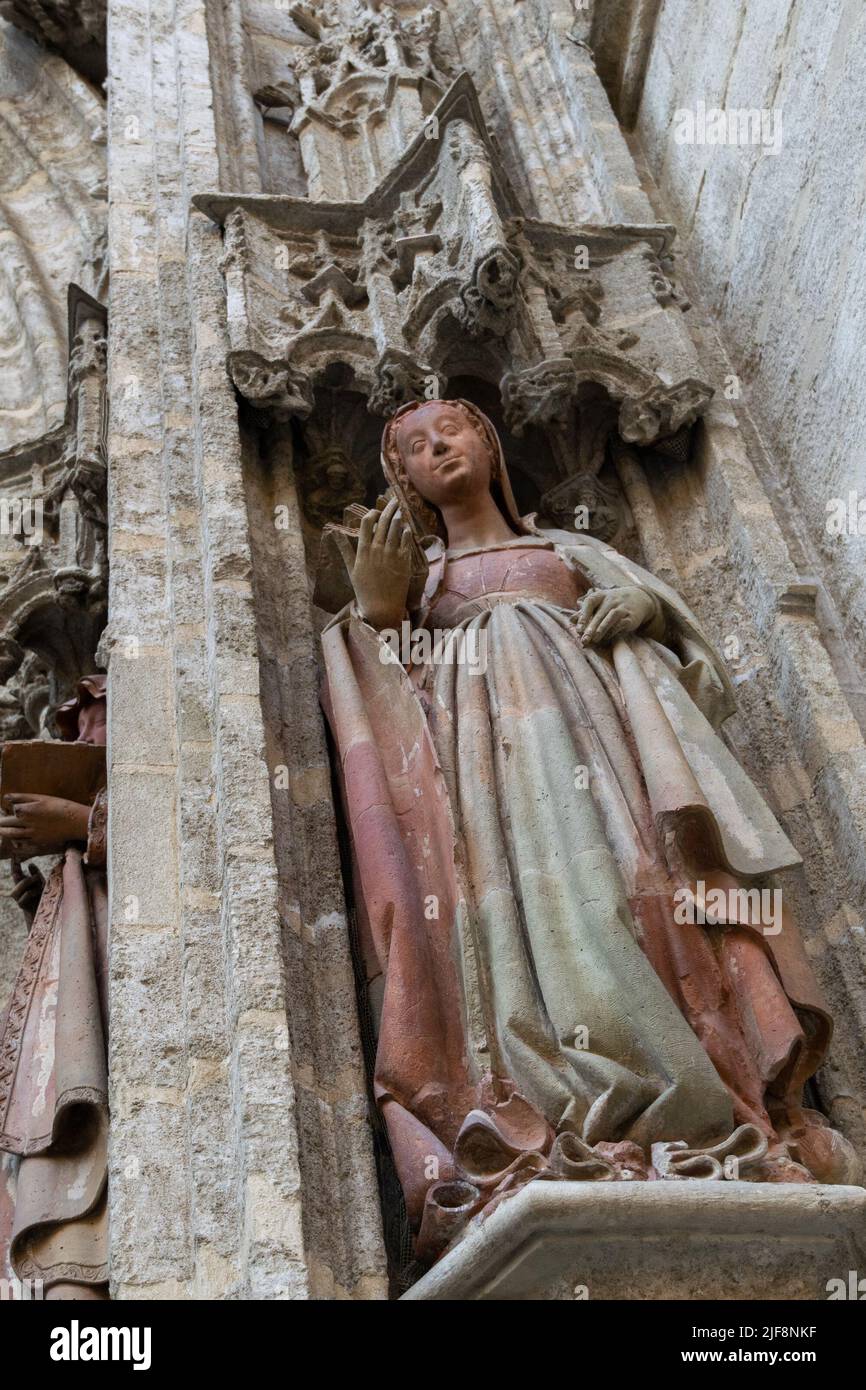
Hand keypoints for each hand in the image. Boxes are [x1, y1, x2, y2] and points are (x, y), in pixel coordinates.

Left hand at [0, 794, 91, 849]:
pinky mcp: (37, 841)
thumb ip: (22, 797)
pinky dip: (15, 839)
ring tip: (0, 830)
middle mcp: (27, 822)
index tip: (8, 808)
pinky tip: (15, 837)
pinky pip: (22, 841)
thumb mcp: (42, 798)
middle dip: (1, 822)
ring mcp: (31, 833)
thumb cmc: (61, 806)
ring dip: (3, 832)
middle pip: (6, 823)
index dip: (10, 808)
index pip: (12, 809)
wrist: (76, 822)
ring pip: (11, 834)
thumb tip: (6, 797)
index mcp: (27, 809)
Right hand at [10, 859, 44, 923]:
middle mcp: (18, 889)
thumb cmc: (43, 896)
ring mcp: (18, 897)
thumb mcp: (41, 883)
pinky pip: (26, 894)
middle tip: (34, 872)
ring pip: (21, 885)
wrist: (43, 912)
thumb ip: (35, 874)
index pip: (16, 871)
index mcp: (22, 882)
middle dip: (21, 869)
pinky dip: (33, 892)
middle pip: (16, 876)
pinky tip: (39, 893)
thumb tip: (29, 864)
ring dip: (30, 881)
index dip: (15, 864)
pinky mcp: (21, 904)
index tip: (15, 855)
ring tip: (39, 881)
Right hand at [336, 497, 412, 630]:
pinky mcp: (403, 561)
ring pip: (396, 528)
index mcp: (363, 551)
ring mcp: (391, 554)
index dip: (372, 513)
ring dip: (398, 516)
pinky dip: (406, 530)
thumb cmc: (364, 590)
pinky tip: (406, 526)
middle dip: (389, 508)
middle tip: (395, 500)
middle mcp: (377, 550)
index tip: (376, 510)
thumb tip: (334, 533)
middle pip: (383, 522)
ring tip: (400, 509)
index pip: (367, 524)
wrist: (381, 607)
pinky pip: (406, 540)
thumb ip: (344, 549)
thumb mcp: (351, 569)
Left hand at [576, 586, 656, 645]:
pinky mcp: (630, 617)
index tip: (578, 628)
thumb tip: (571, 620)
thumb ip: (585, 612)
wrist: (639, 599)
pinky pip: (620, 624)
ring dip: (601, 630)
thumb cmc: (613, 602)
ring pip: (610, 619)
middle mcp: (611, 600)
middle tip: (584, 640)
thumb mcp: (600, 603)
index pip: (590, 603)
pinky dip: (613, 632)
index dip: (583, 615)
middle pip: (599, 614)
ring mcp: (621, 608)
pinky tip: (606, 638)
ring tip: (594, 640)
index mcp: (601, 595)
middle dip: (590, 628)